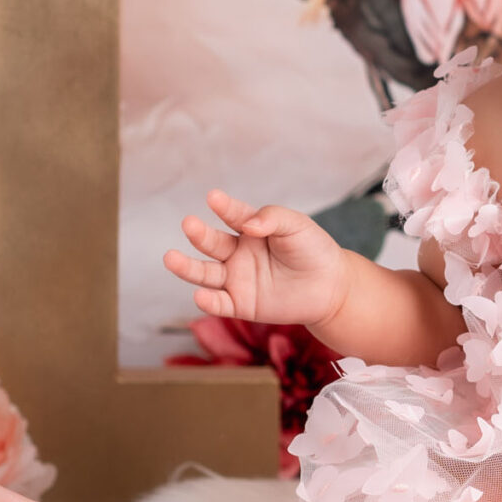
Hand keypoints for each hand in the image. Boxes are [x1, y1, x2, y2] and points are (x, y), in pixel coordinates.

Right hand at [161, 188, 349, 327]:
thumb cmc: (313, 250)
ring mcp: (237, 279)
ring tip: (170, 258)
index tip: (213, 197)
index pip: (233, 215)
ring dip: (187, 267)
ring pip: (206, 274)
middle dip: (199, 234)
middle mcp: (238, 253)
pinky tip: (200, 295)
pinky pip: (221, 303)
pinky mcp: (242, 304)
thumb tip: (247, 226)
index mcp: (250, 230)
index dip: (224, 206)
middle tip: (189, 223)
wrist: (331, 286)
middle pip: (212, 243)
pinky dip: (209, 302)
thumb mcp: (297, 225)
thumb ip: (272, 218)